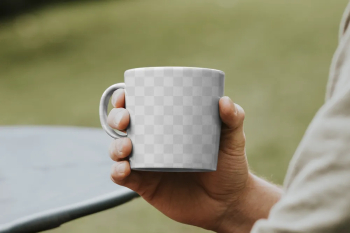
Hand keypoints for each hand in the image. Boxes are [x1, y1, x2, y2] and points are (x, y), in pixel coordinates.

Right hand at [107, 89, 278, 231]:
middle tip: (125, 120)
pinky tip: (123, 169)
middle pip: (123, 125)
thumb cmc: (229, 166)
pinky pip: (123, 177)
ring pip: (118, 150)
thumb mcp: (233, 140)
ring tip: (127, 147)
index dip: (125, 97)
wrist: (228, 202)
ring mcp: (147, 164)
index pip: (141, 106)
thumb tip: (224, 100)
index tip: (125, 94)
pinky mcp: (145, 185)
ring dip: (115, 146)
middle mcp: (153, 142)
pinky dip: (117, 172)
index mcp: (167, 125)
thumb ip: (233, 119)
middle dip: (116, 118)